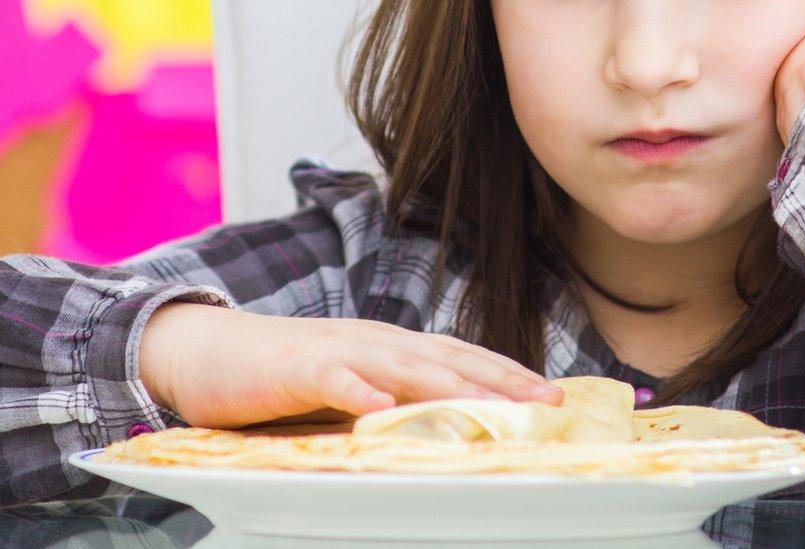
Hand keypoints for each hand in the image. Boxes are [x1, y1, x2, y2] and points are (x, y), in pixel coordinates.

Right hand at [138, 303, 562, 427]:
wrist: (207, 350)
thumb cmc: (284, 374)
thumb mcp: (351, 385)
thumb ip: (393, 399)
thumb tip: (444, 425)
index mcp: (389, 346)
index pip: (460, 356)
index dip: (507, 373)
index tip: (550, 393)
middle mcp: (372, 341)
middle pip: (446, 357)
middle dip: (500, 378)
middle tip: (547, 399)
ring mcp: (335, 350)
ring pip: (400, 363)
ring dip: (447, 383)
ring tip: (489, 405)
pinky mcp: (293, 366)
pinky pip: (328, 376)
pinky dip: (354, 389)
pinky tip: (378, 406)